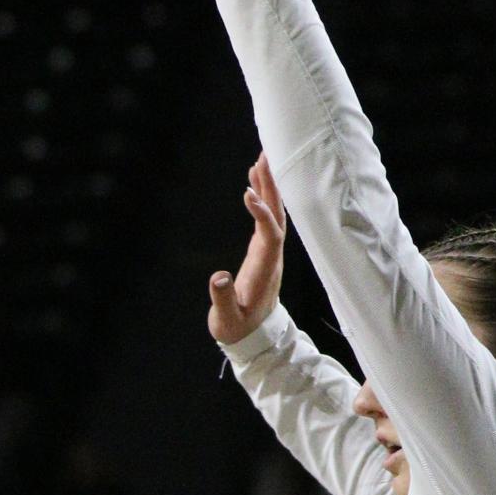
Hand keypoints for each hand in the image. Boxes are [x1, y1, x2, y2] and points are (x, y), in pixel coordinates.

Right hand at [208, 152, 286, 342]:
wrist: (253, 336)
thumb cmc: (238, 327)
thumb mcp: (227, 320)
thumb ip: (222, 299)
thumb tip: (218, 277)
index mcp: (265, 271)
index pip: (270, 236)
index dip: (261, 214)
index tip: (247, 194)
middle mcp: (272, 257)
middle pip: (277, 217)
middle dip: (271, 188)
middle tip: (263, 158)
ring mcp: (269, 253)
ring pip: (274, 215)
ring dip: (268, 188)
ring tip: (260, 160)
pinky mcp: (262, 251)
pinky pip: (266, 220)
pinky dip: (261, 200)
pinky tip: (253, 183)